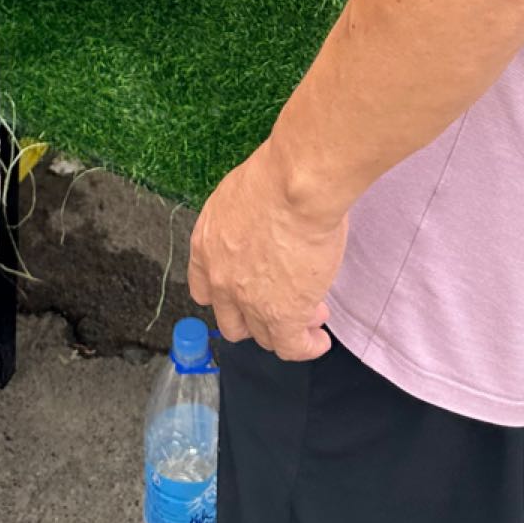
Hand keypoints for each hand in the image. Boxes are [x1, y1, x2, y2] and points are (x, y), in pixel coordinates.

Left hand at [188, 140, 346, 360]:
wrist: (296, 185)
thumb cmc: (276, 176)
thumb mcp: (240, 195)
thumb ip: (243, 222)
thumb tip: (262, 229)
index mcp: (206, 245)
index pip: (204, 289)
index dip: (228, 296)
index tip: (247, 293)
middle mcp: (221, 278)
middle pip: (232, 320)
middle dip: (257, 316)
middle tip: (282, 303)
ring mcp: (249, 301)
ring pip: (263, 336)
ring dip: (286, 328)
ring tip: (312, 316)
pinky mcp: (282, 315)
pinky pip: (291, 347)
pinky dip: (306, 346)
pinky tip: (319, 338)